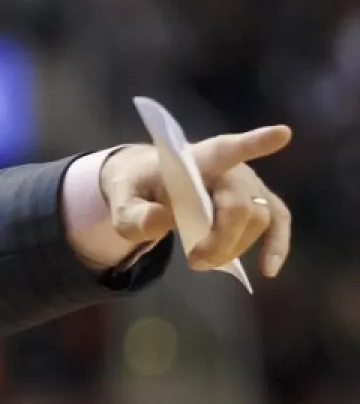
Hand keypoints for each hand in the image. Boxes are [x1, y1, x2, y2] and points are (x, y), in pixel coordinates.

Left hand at [99, 125, 292, 277]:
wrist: (147, 183)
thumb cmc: (139, 189)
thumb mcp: (122, 204)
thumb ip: (134, 215)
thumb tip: (159, 218)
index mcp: (193, 159)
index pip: (224, 150)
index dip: (252, 144)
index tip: (281, 134)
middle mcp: (228, 167)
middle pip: (240, 206)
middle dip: (221, 241)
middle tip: (194, 261)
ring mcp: (247, 183)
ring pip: (258, 218)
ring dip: (235, 248)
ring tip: (203, 262)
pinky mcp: (258, 200)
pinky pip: (278, 220)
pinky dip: (276, 245)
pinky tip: (268, 269)